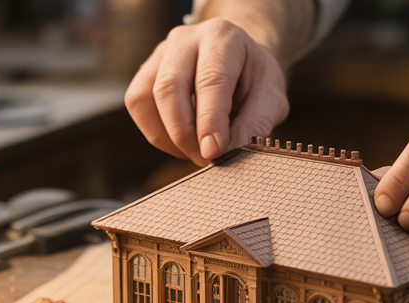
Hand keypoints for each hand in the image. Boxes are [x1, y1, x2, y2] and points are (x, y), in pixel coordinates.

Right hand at [124, 19, 290, 165]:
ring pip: (144, 98)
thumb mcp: (271, 98)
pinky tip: (181, 142)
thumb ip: (254, 124)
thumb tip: (225, 152)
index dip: (209, 120)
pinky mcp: (145, 72)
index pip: (210, 80)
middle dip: (183, 133)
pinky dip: (156, 133)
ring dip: (167, 136)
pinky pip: (138, 106)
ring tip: (195, 151)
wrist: (240, 63)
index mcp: (222, 37)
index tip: (213, 152)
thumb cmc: (255, 80)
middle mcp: (186, 39)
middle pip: (169, 87)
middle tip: (205, 159)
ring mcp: (160, 53)